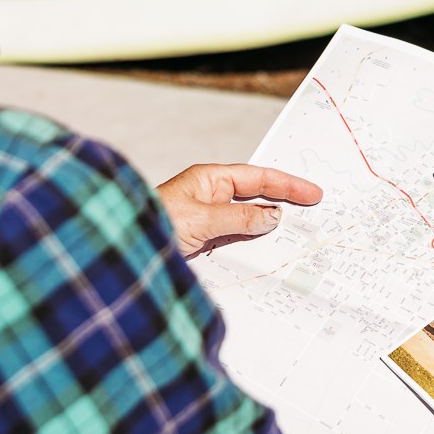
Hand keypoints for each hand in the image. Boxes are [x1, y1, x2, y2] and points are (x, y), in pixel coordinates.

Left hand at [154, 164, 323, 257]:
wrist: (121, 255)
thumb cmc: (147, 225)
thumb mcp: (200, 220)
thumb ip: (239, 219)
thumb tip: (272, 215)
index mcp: (209, 180)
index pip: (257, 178)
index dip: (288, 185)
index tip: (313, 193)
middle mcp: (209, 197)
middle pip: (255, 197)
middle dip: (283, 203)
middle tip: (312, 212)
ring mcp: (206, 220)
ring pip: (247, 221)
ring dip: (267, 228)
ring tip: (295, 235)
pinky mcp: (202, 242)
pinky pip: (234, 240)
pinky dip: (251, 245)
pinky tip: (264, 253)